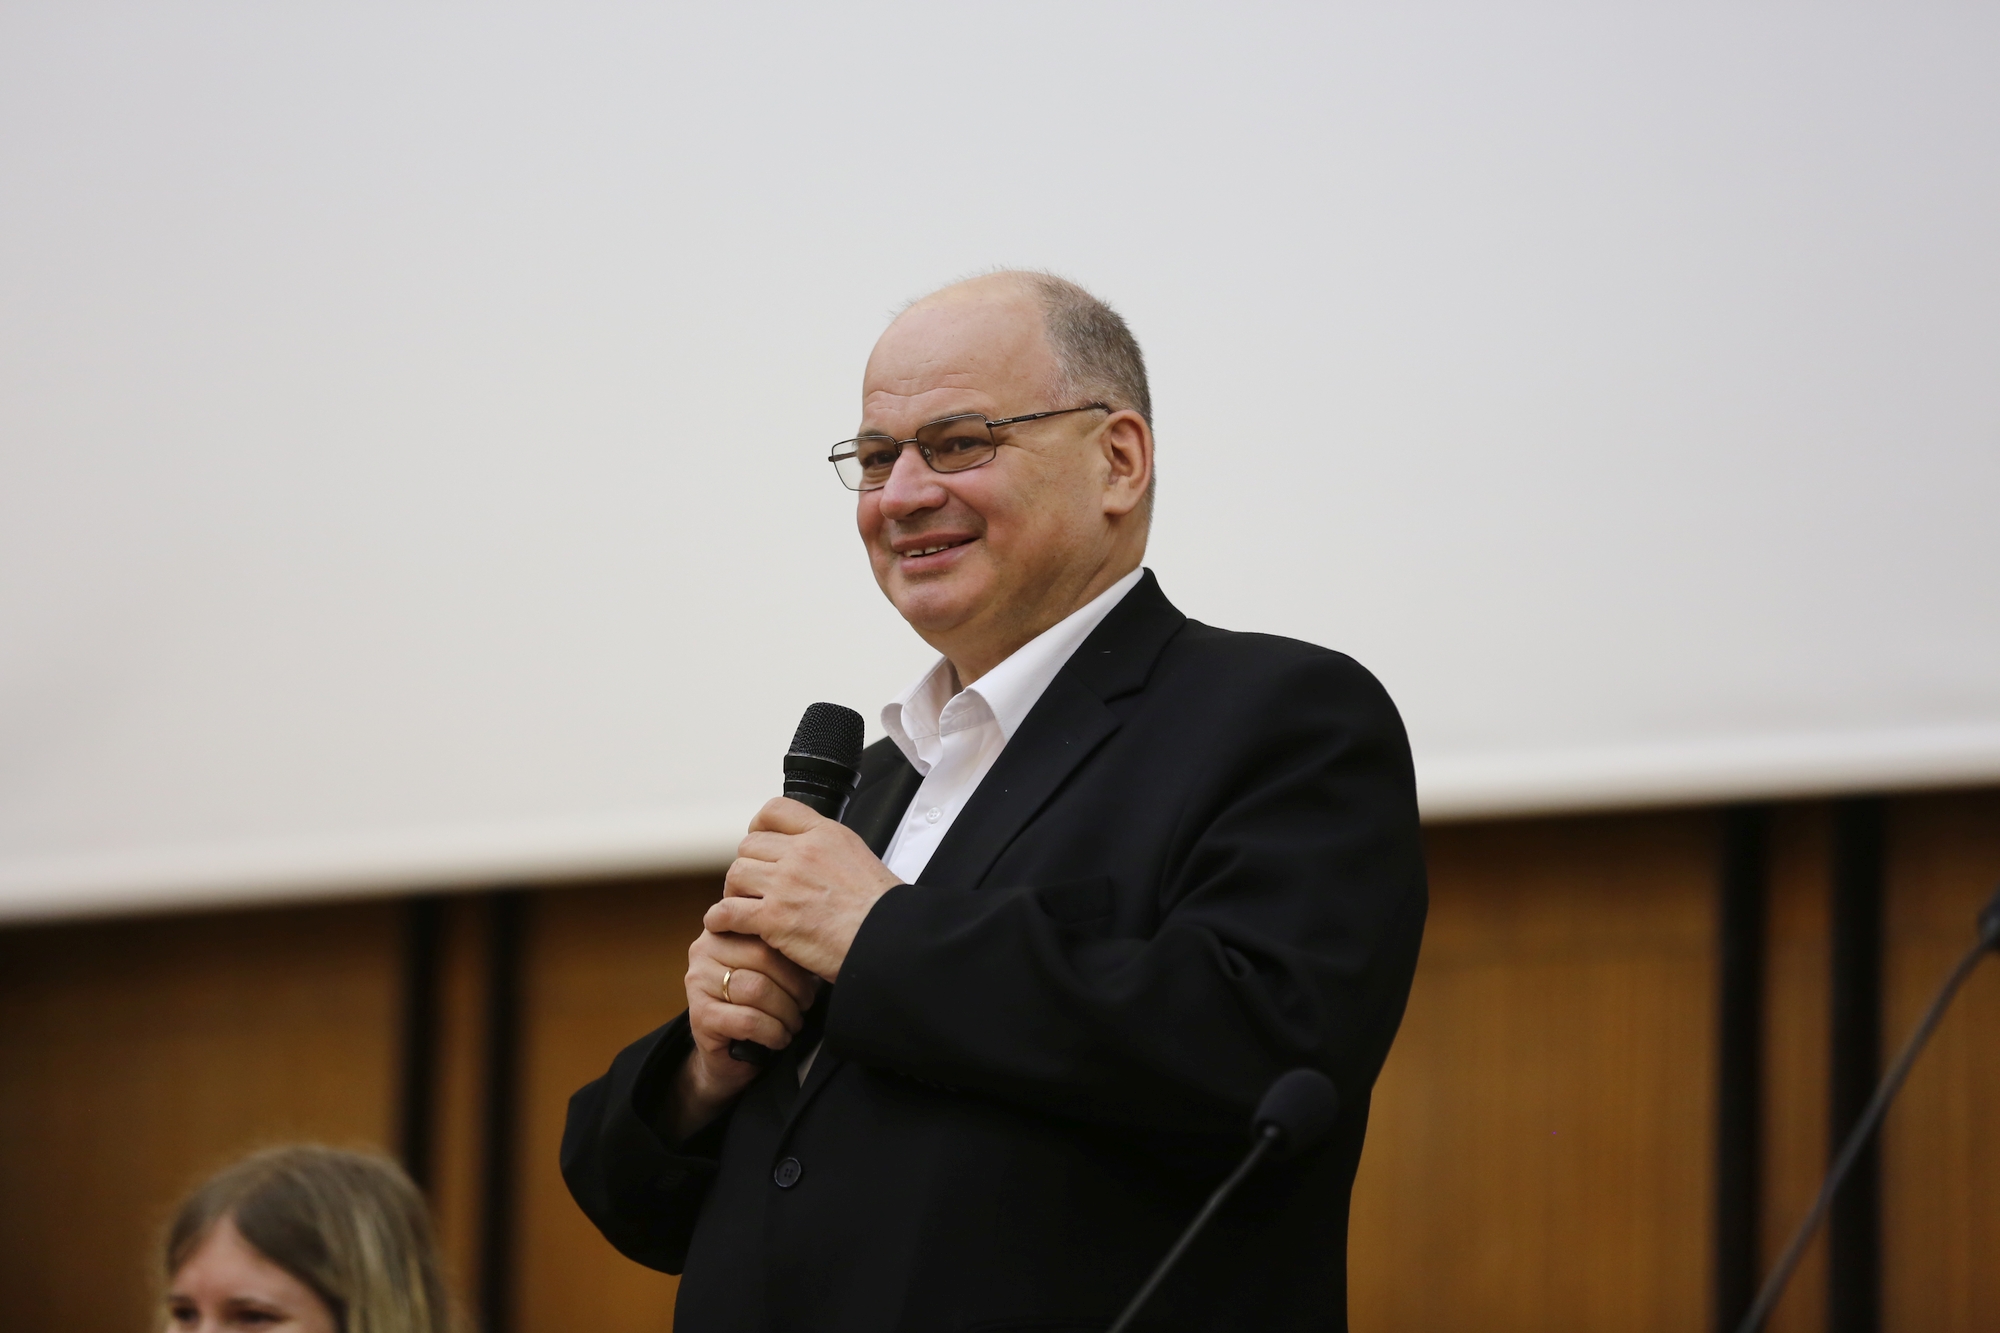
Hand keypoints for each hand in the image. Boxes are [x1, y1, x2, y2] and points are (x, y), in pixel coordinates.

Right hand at [672, 927, 820, 1139]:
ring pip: (757, 989)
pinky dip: (772, 1032)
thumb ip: (783, 947)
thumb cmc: (756, 1004)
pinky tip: (779, 1038)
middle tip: (806, 1004)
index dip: (795, 954)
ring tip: (794, 1023)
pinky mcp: (699, 1015)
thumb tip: (818, 938)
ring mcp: (697, 982)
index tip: (811, 972)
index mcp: (723, 928)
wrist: (729, 1054)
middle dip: (794, 985)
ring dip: (786, 1012)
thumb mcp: (771, 969)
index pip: (767, 929)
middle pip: (763, 957)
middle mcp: (703, 950)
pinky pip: (748, 1020)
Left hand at [706, 797, 902, 982]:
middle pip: (749, 846)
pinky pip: (728, 911)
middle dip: (748, 866)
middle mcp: (802, 853)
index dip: (759, 826)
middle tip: (753, 887)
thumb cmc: (883, 911)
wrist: (890, 939)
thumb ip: (831, 853)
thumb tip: (817, 861)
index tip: (759, 841)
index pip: (776, 810)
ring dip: (734, 892)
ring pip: (736, 874)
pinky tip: (723, 925)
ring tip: (743, 907)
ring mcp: (786, 884)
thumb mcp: (861, 859)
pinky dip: (720, 919)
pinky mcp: (774, 917)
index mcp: (826, 835)